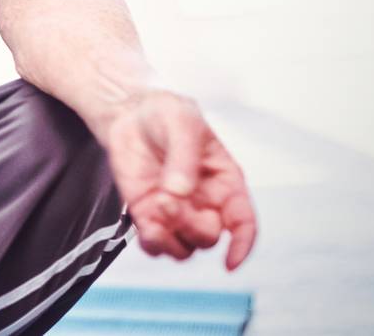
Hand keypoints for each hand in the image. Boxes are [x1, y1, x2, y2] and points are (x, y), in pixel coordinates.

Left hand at [99, 89, 257, 270]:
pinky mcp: (148, 214)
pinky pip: (156, 245)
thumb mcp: (182, 122)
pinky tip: (146, 224)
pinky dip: (152, 243)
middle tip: (167, 200)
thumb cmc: (166, 113)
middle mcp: (205, 203)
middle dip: (191, 226)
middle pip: (208, 237)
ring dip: (170, 239)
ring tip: (156, 208)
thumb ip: (184, 156)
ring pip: (184, 248)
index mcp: (225, 182)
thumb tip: (180, 192)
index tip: (230, 261)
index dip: (243, 245)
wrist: (129, 112)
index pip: (244, 222)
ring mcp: (177, 212)